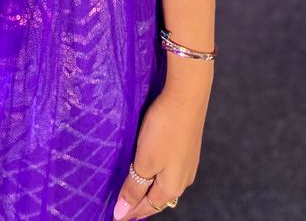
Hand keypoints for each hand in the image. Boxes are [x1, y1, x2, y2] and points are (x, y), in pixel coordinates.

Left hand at [111, 73, 210, 218]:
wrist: (187, 96)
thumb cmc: (164, 129)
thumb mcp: (144, 161)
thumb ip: (134, 187)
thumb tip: (123, 212)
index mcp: (171, 187)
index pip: (148, 207)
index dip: (131, 212)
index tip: (117, 216)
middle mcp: (183, 179)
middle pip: (159, 198)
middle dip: (142, 203)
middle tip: (124, 205)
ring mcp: (188, 163)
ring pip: (165, 184)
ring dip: (150, 188)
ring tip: (134, 189)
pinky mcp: (188, 147)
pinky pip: (170, 169)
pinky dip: (157, 175)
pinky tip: (151, 168)